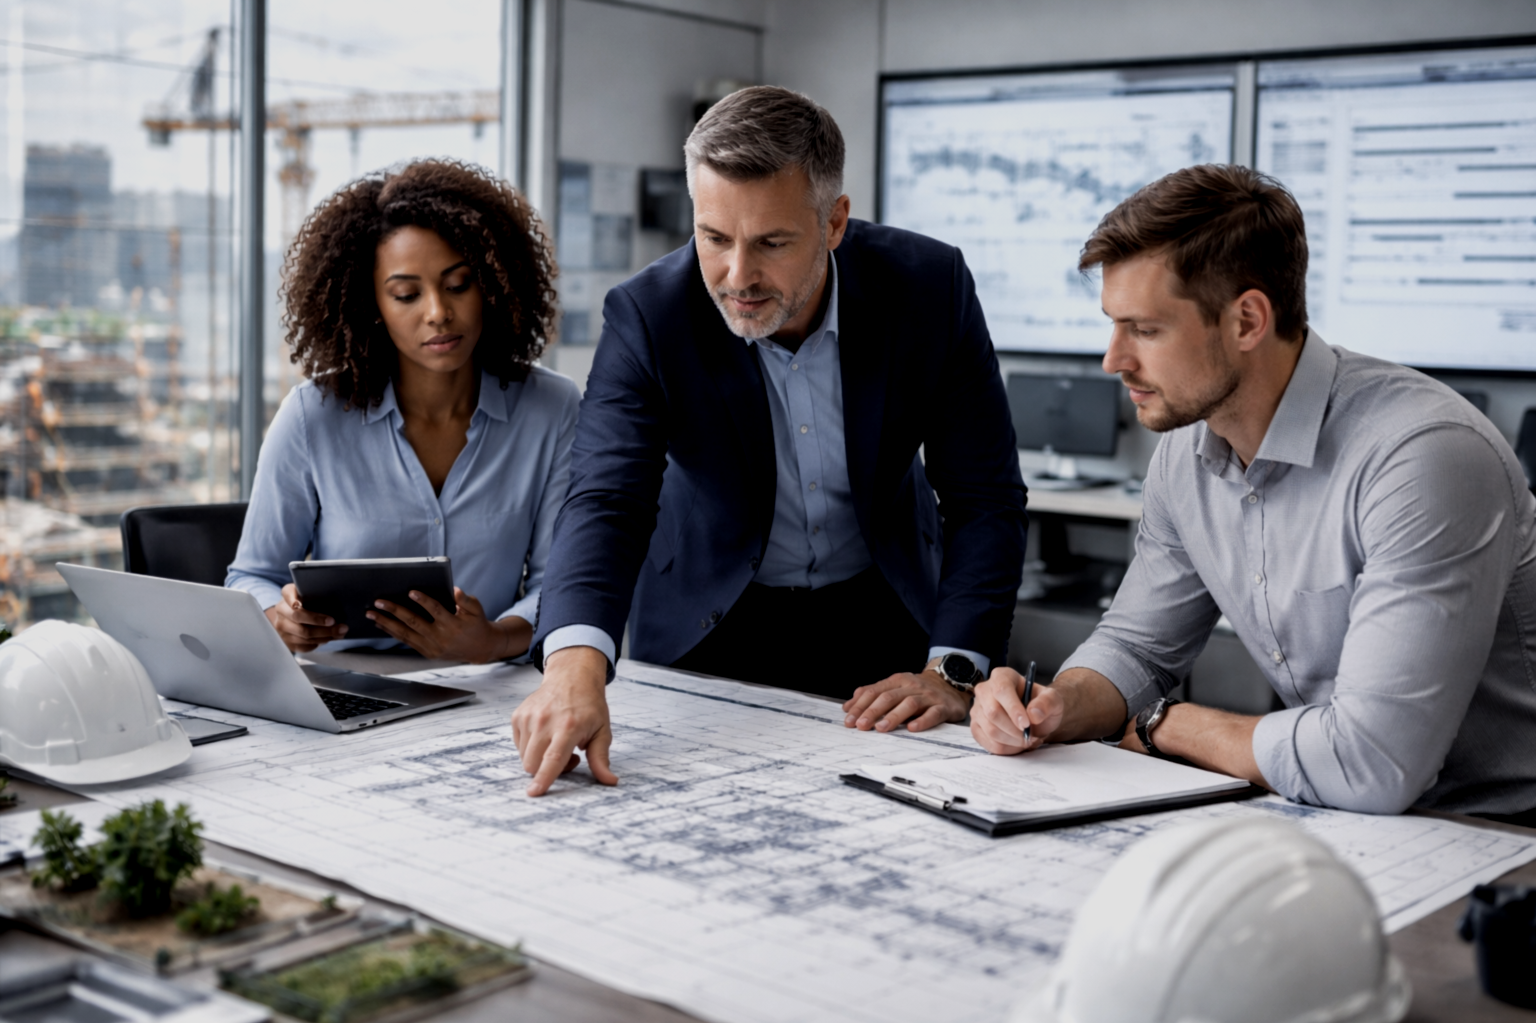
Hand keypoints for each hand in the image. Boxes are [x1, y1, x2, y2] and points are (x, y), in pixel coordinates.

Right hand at [265, 583, 347, 652]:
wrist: (292, 617)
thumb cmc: (307, 602)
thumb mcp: (310, 593)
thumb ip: (317, 593)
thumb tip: (336, 604)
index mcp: (287, 595)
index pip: (288, 594)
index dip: (294, 600)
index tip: (300, 604)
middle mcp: (281, 611)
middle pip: (298, 617)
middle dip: (319, 621)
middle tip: (335, 623)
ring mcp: (282, 628)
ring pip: (303, 634)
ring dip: (324, 635)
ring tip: (339, 632)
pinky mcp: (287, 642)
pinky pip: (304, 645)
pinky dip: (319, 642)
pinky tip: (329, 638)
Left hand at [367, 588, 530, 662]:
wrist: (480, 648)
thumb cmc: (476, 624)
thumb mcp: (477, 610)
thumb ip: (466, 600)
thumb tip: (455, 590)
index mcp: (454, 625)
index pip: (436, 611)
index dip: (424, 601)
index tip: (411, 591)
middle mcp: (441, 638)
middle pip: (414, 622)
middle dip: (395, 611)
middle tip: (378, 601)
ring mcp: (433, 647)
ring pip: (406, 634)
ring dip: (387, 623)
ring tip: (372, 614)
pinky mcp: (427, 653)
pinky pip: (407, 641)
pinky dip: (393, 632)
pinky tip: (381, 624)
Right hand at [510, 645, 617, 796]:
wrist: (571, 677)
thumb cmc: (589, 706)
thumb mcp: (602, 731)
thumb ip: (601, 758)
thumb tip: (610, 781)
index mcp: (568, 727)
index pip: (552, 758)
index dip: (544, 778)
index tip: (534, 792)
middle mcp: (545, 721)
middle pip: (533, 763)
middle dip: (546, 771)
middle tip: (569, 756)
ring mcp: (528, 717)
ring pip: (524, 757)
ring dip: (540, 759)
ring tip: (557, 743)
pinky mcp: (518, 716)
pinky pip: (519, 746)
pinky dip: (531, 748)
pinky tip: (546, 735)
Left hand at [842, 668, 970, 732]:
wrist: (950, 683)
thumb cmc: (918, 690)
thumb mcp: (895, 688)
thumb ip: (872, 695)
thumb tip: (848, 707)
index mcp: (897, 681)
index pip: (874, 691)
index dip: (860, 705)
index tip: (849, 720)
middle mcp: (911, 686)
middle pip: (889, 697)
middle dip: (872, 711)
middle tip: (861, 725)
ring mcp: (928, 696)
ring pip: (909, 704)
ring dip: (893, 716)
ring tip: (881, 728)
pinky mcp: (943, 707)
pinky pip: (933, 714)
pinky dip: (922, 721)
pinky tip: (913, 728)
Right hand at [972, 666, 1128, 754]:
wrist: (1046, 717)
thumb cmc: (1051, 706)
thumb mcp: (1058, 701)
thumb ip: (1049, 703)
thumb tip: (1036, 711)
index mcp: (1003, 677)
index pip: (1000, 691)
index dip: (1013, 710)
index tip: (1028, 726)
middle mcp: (987, 691)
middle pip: (992, 713)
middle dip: (1015, 731)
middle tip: (1033, 738)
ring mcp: (980, 709)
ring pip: (988, 729)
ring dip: (1011, 741)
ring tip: (1028, 740)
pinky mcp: (979, 727)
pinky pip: (985, 742)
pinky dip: (1003, 748)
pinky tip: (1018, 745)